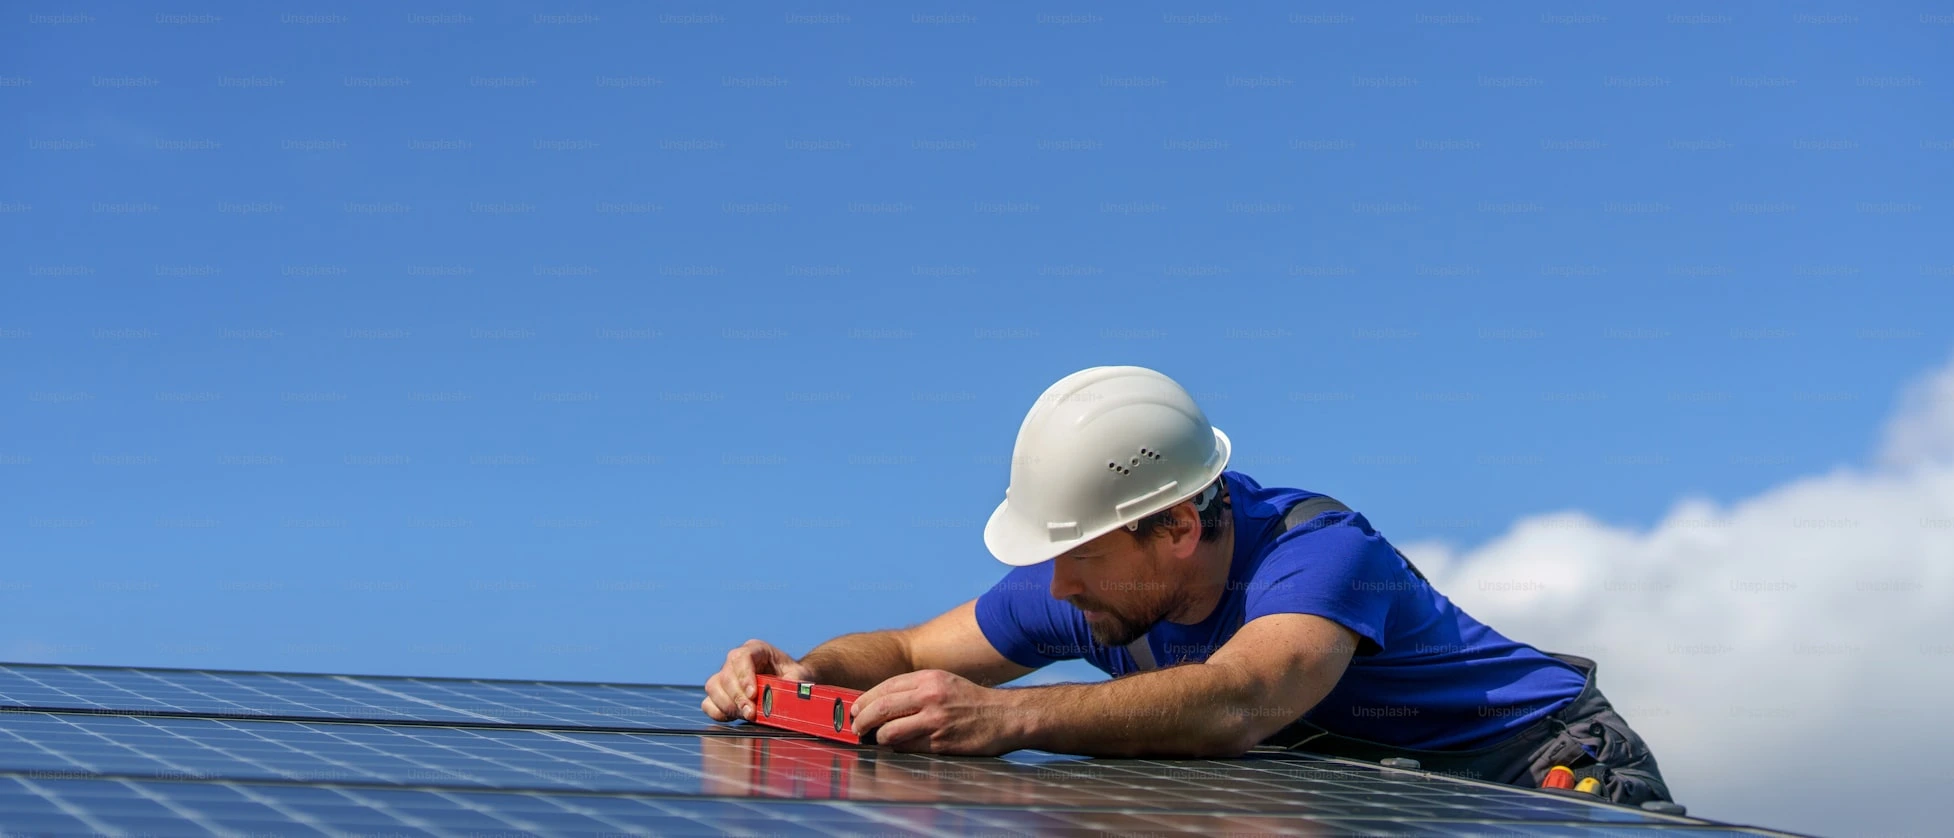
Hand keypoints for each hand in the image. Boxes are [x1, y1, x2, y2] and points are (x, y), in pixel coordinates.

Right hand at [702, 639, 814, 722]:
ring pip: (714, 687)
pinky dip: (718, 712)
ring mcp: (726, 676)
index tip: (753, 695)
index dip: (744, 676)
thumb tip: (780, 701)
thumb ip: (792, 686)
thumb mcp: (799, 677)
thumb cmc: (796, 677)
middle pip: (726, 675)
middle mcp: (737, 660)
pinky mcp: (721, 693)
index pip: (742, 657)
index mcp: (757, 649)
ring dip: (728, 705)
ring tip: (747, 715)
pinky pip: (708, 703)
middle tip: (752, 713)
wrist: (792, 683)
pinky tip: (734, 717)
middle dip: (738, 697)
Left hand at [850, 669, 1024, 755]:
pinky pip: (907, 748)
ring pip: (889, 732)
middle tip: (856, 728)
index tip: (855, 710)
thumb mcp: (943, 682)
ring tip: (877, 740)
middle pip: (881, 708)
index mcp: (928, 679)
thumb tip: (880, 704)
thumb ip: (915, 689)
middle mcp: (930, 697)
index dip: (864, 700)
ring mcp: (935, 721)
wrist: (1004, 716)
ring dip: (878, 738)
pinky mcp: (940, 743)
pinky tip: (897, 748)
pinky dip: (897, 749)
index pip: (885, 688)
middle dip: (862, 720)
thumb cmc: (971, 701)